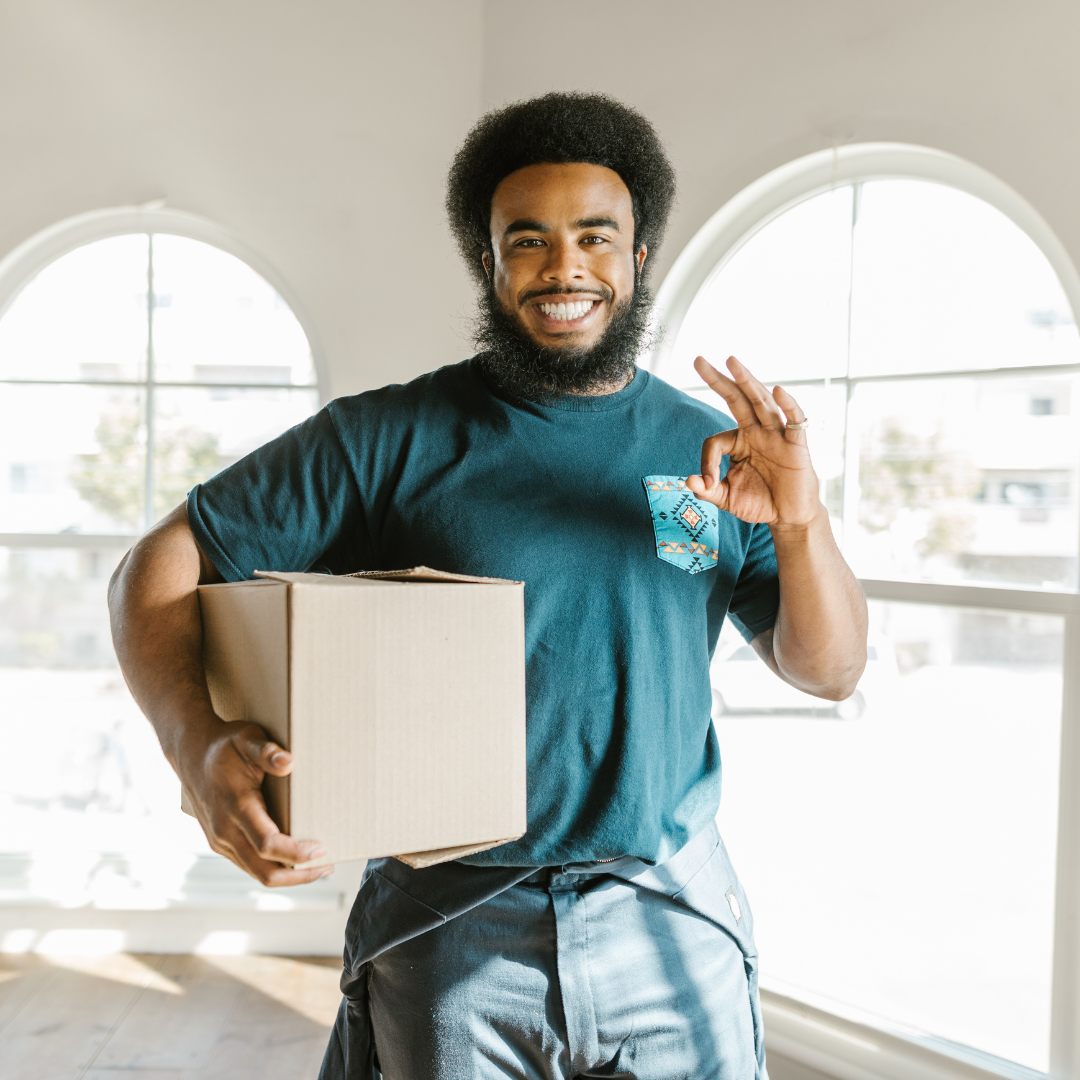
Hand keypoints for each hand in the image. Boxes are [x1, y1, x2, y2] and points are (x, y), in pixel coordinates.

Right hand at [180, 719, 332, 886]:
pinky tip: (294, 861)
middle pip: (264, 870)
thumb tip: (288, 762)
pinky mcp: (221, 843)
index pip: (267, 843)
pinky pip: (250, 865)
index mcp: (235, 806)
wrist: (191, 754)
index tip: (321, 848)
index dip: (295, 852)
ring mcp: (220, 841)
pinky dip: (274, 868)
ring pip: (257, 873)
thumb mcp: (247, 738)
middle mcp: (224, 830)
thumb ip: (266, 750)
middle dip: (299, 874)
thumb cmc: (225, 745)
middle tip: (327, 865)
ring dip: (289, 876)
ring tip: (318, 867)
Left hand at [686, 356, 820, 528]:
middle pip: (736, 399)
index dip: (707, 462)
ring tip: (731, 361)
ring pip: (761, 402)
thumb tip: (687, 481)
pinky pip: (794, 420)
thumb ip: (706, 490)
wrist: (789, 516)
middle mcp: (757, 431)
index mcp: (739, 441)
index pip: (715, 441)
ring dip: (747, 380)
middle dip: (718, 380)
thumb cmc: (760, 502)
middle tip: (697, 360)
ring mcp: (776, 435)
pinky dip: (788, 404)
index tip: (707, 483)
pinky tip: (777, 391)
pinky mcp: (797, 444)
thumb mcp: (727, 498)